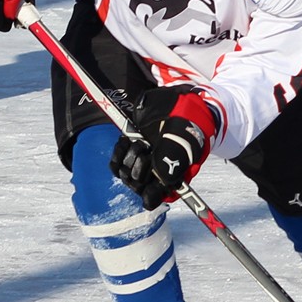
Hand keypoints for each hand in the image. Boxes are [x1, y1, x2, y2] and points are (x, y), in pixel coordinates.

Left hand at [111, 90, 219, 207]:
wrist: (176, 103)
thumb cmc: (186, 123)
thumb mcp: (185, 140)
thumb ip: (174, 160)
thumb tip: (163, 180)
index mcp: (172, 178)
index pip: (155, 198)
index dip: (151, 193)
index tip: (151, 184)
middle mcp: (155, 175)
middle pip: (137, 186)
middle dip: (141, 168)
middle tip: (150, 151)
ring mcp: (141, 164)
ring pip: (125, 175)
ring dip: (131, 157)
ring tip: (143, 142)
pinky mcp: (128, 152)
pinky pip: (115, 164)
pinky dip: (119, 151)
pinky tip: (128, 141)